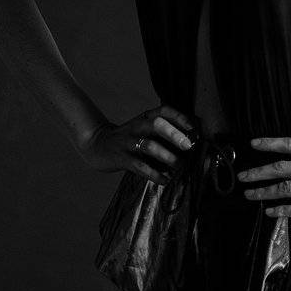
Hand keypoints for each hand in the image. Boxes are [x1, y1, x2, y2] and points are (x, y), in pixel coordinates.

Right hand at [79, 104, 195, 184]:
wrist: (97, 145)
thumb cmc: (130, 140)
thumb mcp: (144, 130)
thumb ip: (163, 134)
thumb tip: (191, 145)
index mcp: (144, 117)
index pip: (163, 111)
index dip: (179, 117)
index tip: (194, 128)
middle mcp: (136, 127)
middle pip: (156, 124)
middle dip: (174, 134)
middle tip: (188, 146)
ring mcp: (128, 142)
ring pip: (148, 146)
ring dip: (166, 156)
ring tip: (179, 166)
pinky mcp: (121, 158)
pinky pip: (139, 166)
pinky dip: (153, 174)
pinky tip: (165, 180)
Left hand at [237, 125, 290, 219]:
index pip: (290, 144)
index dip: (270, 143)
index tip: (254, 144)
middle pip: (280, 168)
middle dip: (258, 172)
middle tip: (242, 176)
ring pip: (284, 188)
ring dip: (264, 192)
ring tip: (249, 195)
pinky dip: (281, 210)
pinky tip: (270, 213)